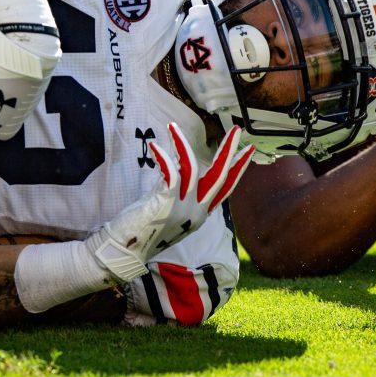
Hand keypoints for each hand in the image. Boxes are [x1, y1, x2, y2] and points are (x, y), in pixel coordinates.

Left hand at [85, 123, 254, 282]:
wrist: (127, 250)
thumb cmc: (144, 230)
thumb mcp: (170, 211)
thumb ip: (180, 193)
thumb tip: (179, 167)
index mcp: (201, 214)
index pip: (226, 187)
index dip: (238, 168)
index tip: (248, 150)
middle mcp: (197, 211)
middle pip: (220, 175)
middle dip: (229, 151)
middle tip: (237, 129)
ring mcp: (184, 208)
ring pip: (194, 167)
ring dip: (182, 144)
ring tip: (172, 126)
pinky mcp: (168, 203)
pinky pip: (172, 172)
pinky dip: (164, 156)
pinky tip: (156, 146)